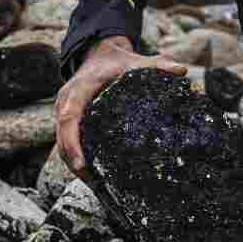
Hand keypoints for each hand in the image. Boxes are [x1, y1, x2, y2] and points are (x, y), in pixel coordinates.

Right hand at [53, 36, 186, 177]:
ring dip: (73, 164)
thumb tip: (181, 69)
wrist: (99, 56)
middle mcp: (66, 100)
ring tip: (93, 185)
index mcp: (80, 87)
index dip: (72, 142)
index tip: (82, 164)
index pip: (70, 116)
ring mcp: (63, 111)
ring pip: (60, 142)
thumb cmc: (118, 62)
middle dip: (73, 161)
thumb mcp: (136, 61)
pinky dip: (75, 159)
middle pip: (61, 135)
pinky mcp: (67, 121)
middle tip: (91, 183)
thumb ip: (157, 65)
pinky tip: (91, 176)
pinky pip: (65, 142)